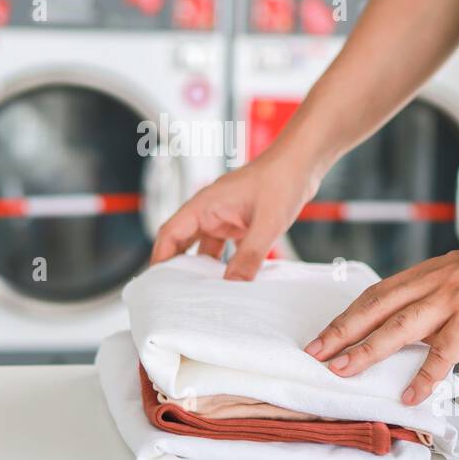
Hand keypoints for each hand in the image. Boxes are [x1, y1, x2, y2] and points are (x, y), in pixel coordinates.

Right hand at [151, 153, 320, 279]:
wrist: (302, 163)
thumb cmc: (282, 179)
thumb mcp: (267, 222)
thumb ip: (249, 255)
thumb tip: (233, 284)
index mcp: (205, 205)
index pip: (169, 234)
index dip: (160, 259)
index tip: (157, 284)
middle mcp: (209, 211)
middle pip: (181, 243)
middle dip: (177, 269)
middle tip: (176, 297)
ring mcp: (223, 217)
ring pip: (202, 248)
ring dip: (201, 269)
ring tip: (200, 296)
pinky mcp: (238, 223)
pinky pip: (222, 249)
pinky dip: (222, 265)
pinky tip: (230, 282)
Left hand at [304, 218, 458, 404]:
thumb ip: (443, 298)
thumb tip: (427, 327)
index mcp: (428, 274)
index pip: (376, 295)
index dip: (346, 316)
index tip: (323, 335)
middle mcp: (432, 283)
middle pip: (374, 309)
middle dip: (340, 333)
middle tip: (313, 354)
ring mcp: (452, 298)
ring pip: (399, 327)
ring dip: (366, 351)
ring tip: (343, 372)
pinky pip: (445, 350)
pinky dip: (425, 374)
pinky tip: (411, 394)